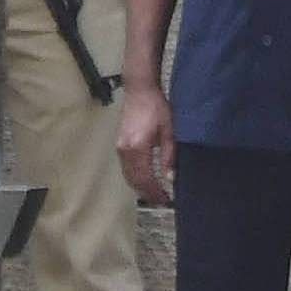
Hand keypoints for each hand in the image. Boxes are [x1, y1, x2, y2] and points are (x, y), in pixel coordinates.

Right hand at [117, 84, 175, 204]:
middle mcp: (125, 150)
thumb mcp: (169, 131)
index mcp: (138, 147)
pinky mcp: (120, 144)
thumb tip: (170, 177)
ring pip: (128, 176)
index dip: (155, 192)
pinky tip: (145, 179)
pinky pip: (125, 168)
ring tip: (154, 193)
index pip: (145, 179)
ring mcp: (120, 147)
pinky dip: (134, 177)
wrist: (140, 90)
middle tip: (161, 200)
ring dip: (140, 187)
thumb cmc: (156, 106)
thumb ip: (169, 156)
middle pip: (134, 181)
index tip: (166, 199)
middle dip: (147, 193)